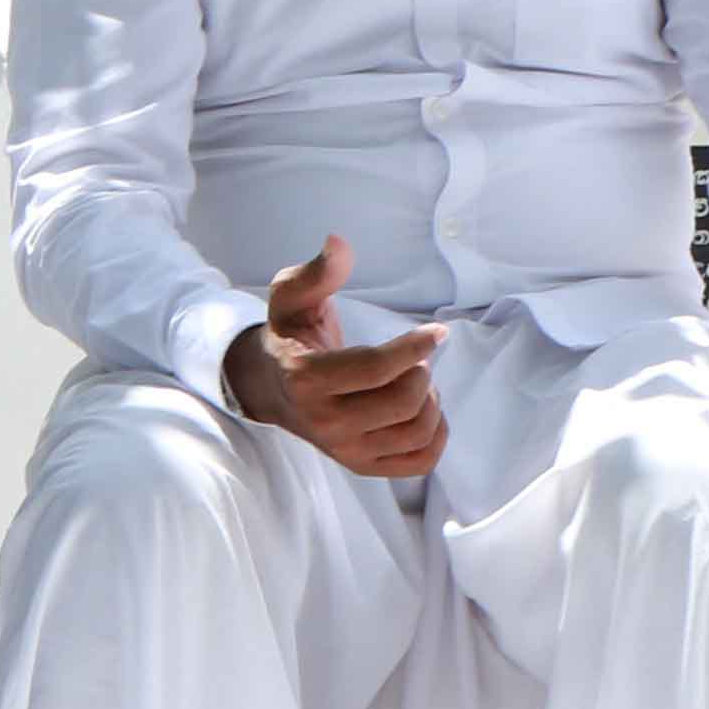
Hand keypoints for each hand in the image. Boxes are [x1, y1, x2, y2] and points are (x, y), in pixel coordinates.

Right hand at [224, 235, 447, 478]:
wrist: (271, 388)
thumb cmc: (291, 335)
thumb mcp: (292, 297)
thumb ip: (316, 271)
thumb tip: (338, 242)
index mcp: (307, 379)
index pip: (376, 369)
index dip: (415, 347)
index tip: (438, 331)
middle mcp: (325, 422)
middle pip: (404, 401)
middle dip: (422, 371)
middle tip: (416, 358)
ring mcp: (344, 450)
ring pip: (417, 431)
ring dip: (432, 401)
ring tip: (415, 381)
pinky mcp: (362, 466)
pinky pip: (421, 461)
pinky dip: (436, 433)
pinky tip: (423, 408)